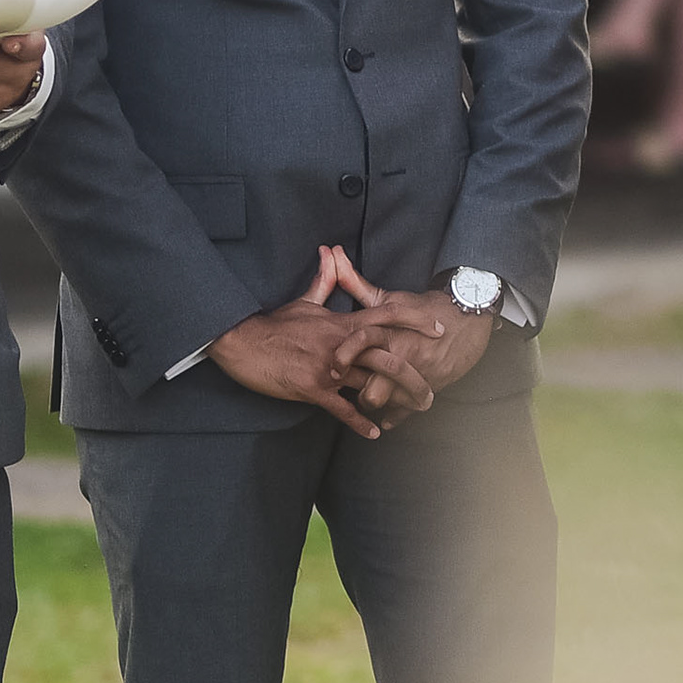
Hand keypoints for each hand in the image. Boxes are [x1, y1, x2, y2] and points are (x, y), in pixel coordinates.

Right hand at [210, 249, 421, 439]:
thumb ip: (326, 279)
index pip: (388, 315)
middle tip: (433, 389)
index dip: (415, 320)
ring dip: (395, 398)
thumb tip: (332, 251)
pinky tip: (374, 432)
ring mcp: (328, 368)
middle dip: (415, 373)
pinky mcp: (312, 389)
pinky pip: (341, 408)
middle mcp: (342, 345)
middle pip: (388, 356)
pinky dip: (359, 421)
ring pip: (371, 383)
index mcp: (343, 323)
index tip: (440, 327)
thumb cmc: (275, 323)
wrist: (242, 342)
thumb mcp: (305, 301)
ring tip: (413, 410)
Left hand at [318, 244, 490, 410]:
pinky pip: (408, 410)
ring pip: (390, 403)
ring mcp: (420, 373)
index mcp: (392, 332)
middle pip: (374, 388)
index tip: (333, 366)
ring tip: (367, 397)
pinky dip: (395, 416)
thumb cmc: (425, 306)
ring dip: (377, 404)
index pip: (363, 344)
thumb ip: (355, 282)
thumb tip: (331, 254)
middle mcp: (405, 356)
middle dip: (359, 392)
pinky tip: (385, 417)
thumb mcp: (390, 298)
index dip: (345, 356)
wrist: (470, 316)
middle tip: (348, 388)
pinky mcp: (432, 385)